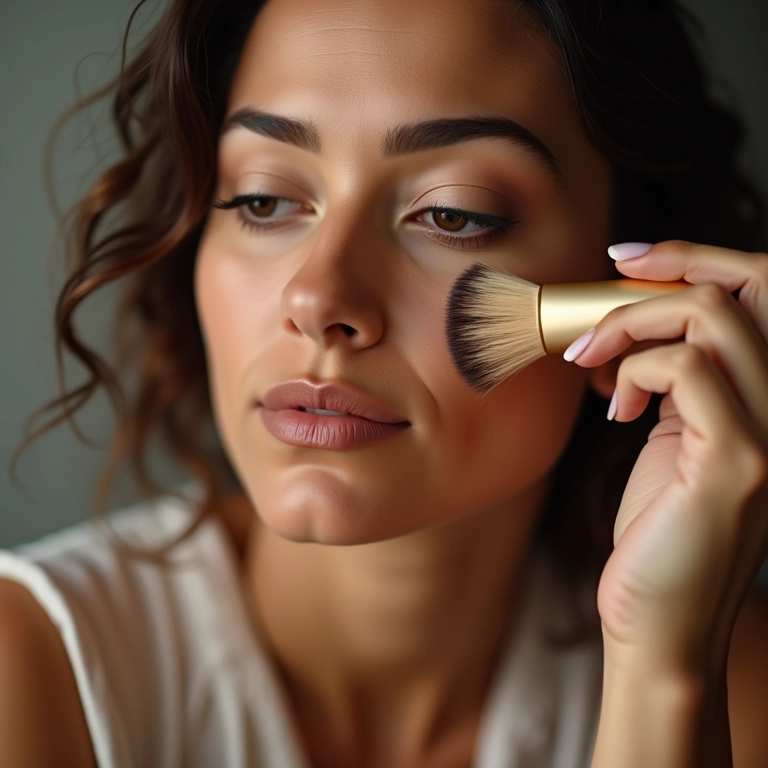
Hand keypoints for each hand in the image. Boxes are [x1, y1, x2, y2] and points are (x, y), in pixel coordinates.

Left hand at [568, 240, 767, 673]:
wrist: (660, 622)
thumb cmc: (657, 532)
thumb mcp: (668, 441)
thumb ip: (670, 384)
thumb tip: (629, 329)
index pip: (762, 290)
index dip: (696, 257)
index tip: (628, 258)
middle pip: (746, 286)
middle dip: (661, 278)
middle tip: (600, 311)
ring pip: (710, 318)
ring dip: (630, 327)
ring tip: (593, 366)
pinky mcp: (740, 460)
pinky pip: (686, 369)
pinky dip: (634, 371)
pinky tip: (613, 409)